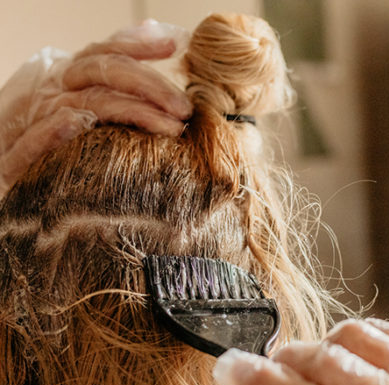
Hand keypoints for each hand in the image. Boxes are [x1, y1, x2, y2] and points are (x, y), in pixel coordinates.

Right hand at [0, 20, 192, 192]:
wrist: (12, 165)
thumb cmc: (57, 129)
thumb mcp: (88, 93)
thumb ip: (119, 64)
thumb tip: (154, 28)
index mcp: (71, 76)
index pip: (105, 53)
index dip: (137, 46)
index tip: (173, 46)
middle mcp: (55, 91)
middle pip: (104, 73)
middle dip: (149, 86)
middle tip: (184, 107)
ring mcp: (37, 118)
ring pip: (87, 104)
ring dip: (132, 112)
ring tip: (169, 127)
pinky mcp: (19, 155)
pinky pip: (35, 138)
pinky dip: (57, 128)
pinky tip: (81, 121)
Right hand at [213, 319, 388, 384]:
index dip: (258, 384)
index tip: (228, 368)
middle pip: (323, 363)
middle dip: (283, 361)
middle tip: (270, 370)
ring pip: (348, 335)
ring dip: (321, 350)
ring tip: (322, 372)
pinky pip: (379, 329)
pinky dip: (357, 344)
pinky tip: (359, 366)